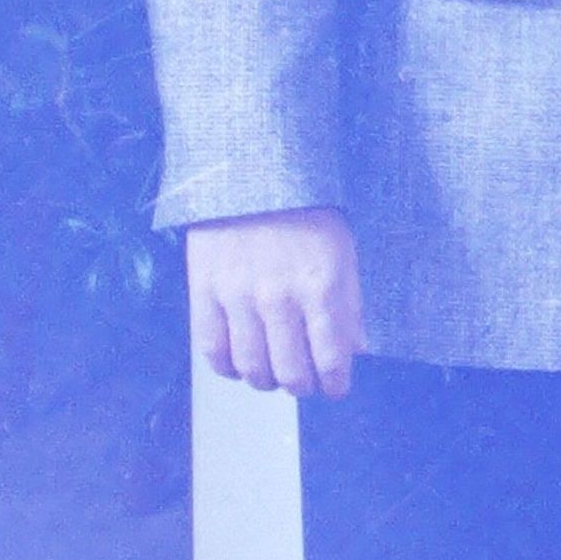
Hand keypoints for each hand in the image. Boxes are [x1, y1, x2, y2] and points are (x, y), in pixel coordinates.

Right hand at [185, 207, 364, 396]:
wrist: (250, 172)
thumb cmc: (304, 212)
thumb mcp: (343, 252)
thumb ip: (350, 304)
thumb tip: (356, 350)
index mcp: (321, 287)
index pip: (331, 359)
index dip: (335, 384)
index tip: (334, 387)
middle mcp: (279, 298)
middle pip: (290, 373)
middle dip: (303, 387)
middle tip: (305, 382)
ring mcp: (238, 296)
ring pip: (251, 368)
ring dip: (266, 381)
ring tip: (273, 374)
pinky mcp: (204, 290)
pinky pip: (211, 349)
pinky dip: (227, 367)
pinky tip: (239, 363)